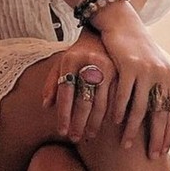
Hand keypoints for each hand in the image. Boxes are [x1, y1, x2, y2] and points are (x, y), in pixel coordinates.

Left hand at [42, 28, 115, 142]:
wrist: (103, 32)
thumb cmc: (78, 53)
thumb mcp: (61, 62)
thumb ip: (52, 83)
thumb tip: (46, 106)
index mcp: (70, 60)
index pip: (65, 93)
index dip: (63, 115)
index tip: (62, 132)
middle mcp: (90, 62)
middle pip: (83, 100)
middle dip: (79, 123)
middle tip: (75, 138)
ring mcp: (108, 66)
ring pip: (102, 101)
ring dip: (96, 122)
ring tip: (90, 135)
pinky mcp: (122, 71)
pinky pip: (117, 96)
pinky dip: (113, 111)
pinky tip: (108, 123)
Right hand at [90, 2, 169, 158]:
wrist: (125, 26)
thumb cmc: (138, 53)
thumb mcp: (155, 71)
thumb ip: (159, 91)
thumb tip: (164, 118)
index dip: (168, 134)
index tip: (162, 152)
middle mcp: (163, 76)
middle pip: (161, 114)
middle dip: (156, 138)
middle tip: (151, 156)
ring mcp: (147, 71)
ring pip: (140, 108)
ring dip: (133, 129)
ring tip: (127, 145)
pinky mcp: (130, 67)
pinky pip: (123, 95)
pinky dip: (119, 111)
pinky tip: (114, 123)